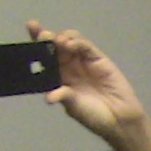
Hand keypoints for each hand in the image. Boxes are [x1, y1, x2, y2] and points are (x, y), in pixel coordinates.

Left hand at [25, 19, 147, 141]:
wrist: (119, 120)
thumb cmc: (94, 116)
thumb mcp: (74, 107)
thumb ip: (64, 97)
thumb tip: (49, 98)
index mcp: (59, 78)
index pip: (44, 58)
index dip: (37, 44)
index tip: (30, 30)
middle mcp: (69, 67)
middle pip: (55, 45)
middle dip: (47, 37)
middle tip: (43, 35)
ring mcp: (83, 61)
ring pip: (70, 41)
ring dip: (62, 38)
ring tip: (58, 42)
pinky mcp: (98, 59)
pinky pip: (86, 46)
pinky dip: (77, 42)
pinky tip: (71, 45)